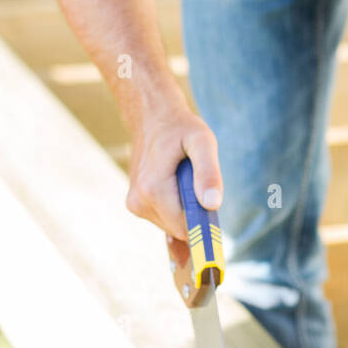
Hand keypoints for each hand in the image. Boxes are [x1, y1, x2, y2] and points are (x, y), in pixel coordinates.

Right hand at [125, 101, 222, 258]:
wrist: (152, 118)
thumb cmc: (180, 128)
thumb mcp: (202, 141)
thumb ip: (208, 173)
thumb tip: (212, 204)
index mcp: (153, 190)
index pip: (187, 228)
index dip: (204, 219)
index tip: (210, 200)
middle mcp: (139, 202)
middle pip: (180, 228)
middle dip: (194, 210)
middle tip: (196, 180)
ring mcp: (135, 206)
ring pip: (173, 225)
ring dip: (184, 206)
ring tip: (183, 177)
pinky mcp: (136, 205)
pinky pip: (165, 218)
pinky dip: (175, 207)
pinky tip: (175, 185)